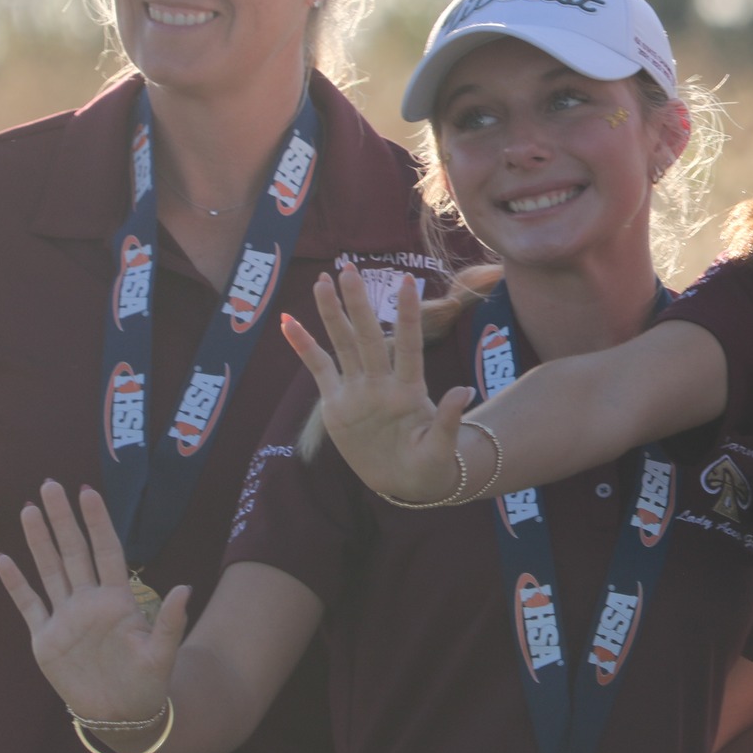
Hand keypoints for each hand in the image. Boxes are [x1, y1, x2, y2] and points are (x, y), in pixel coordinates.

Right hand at [0, 481, 188, 724]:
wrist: (123, 714)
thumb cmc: (148, 681)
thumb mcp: (163, 653)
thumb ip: (171, 621)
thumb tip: (186, 589)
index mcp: (117, 599)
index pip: (106, 550)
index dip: (98, 521)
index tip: (88, 491)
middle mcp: (89, 601)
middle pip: (73, 551)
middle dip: (62, 519)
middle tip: (50, 483)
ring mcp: (65, 618)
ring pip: (49, 570)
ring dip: (38, 541)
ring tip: (28, 508)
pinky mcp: (45, 640)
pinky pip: (28, 605)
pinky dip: (15, 584)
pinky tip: (3, 559)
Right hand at [282, 265, 470, 502]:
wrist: (406, 483)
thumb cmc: (430, 465)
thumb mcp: (441, 448)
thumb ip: (449, 421)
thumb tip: (465, 391)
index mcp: (409, 390)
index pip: (408, 346)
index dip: (407, 316)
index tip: (407, 282)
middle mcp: (381, 383)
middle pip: (368, 336)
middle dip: (359, 304)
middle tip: (348, 269)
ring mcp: (357, 390)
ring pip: (342, 344)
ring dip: (332, 314)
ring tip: (322, 281)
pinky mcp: (336, 404)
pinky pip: (318, 369)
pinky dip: (303, 347)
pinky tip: (288, 323)